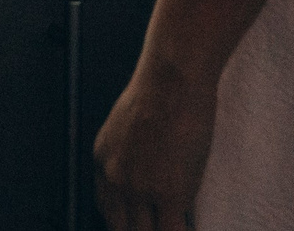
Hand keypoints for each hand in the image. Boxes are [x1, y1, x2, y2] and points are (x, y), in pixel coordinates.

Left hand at [92, 60, 217, 230]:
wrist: (173, 78)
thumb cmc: (160, 86)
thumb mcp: (128, 120)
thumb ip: (131, 150)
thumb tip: (148, 164)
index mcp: (104, 159)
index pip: (106, 208)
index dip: (124, 220)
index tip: (137, 223)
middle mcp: (116, 179)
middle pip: (121, 226)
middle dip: (139, 228)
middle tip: (154, 225)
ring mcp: (141, 189)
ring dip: (160, 230)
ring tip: (171, 226)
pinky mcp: (170, 194)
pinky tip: (190, 227)